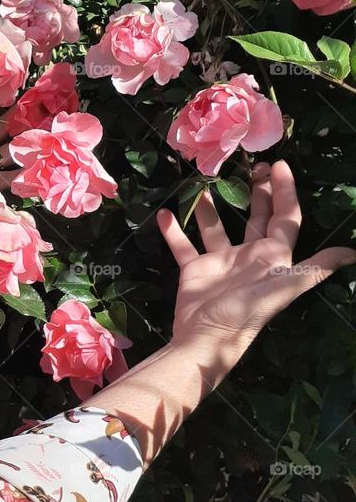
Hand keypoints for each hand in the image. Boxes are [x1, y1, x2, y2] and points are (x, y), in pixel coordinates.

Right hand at [157, 160, 355, 351]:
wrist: (206, 337)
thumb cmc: (246, 310)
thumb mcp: (285, 286)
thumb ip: (316, 268)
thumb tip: (353, 253)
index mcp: (272, 256)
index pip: (285, 217)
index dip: (285, 191)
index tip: (279, 164)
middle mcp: (248, 255)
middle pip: (256, 217)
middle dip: (257, 192)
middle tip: (252, 166)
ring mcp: (220, 261)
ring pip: (216, 226)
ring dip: (210, 207)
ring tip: (205, 183)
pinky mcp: (194, 268)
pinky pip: (184, 245)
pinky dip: (174, 230)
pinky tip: (165, 214)